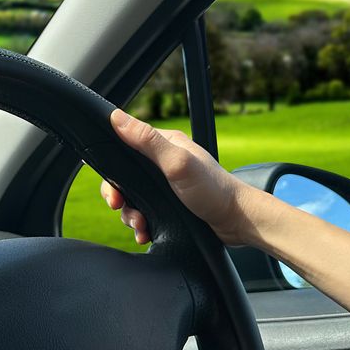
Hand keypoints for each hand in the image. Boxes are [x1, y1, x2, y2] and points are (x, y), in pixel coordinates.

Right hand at [101, 109, 262, 246]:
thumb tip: (116, 117)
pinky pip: (144, 214)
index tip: (114, 190)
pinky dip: (141, 225)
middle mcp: (163, 164)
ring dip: (131, 215)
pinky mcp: (169, 205)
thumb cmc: (213, 190)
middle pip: (124, 179)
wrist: (237, 221)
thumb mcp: (177, 163)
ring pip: (132, 200)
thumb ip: (147, 141)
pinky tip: (146, 232)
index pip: (124, 148)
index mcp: (164, 145)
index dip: (112, 170)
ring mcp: (166, 186)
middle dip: (119, 198)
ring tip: (141, 226)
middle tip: (122, 209)